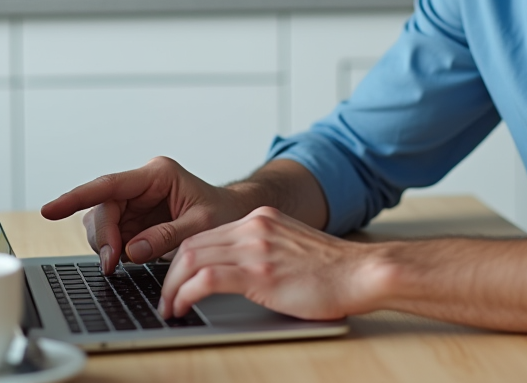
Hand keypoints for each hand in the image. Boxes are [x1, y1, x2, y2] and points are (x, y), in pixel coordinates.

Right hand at [40, 157, 251, 273]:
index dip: (77, 197)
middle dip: (103, 237)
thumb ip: (167, 236)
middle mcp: (140, 185)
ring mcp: (134, 202)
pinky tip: (123, 260)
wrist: (233, 216)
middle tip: (111, 263)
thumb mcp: (202, 225)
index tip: (50, 210)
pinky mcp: (133, 220)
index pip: (109, 185)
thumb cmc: (223, 213)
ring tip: (120, 263)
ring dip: (105, 245)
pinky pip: (110, 235)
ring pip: (100, 223)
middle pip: (102, 208)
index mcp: (157, 174)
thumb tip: (132, 250)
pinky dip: (112, 251)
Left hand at [159, 206, 380, 321]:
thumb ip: (264, 250)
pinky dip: (185, 293)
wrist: (362, 272)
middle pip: (192, 243)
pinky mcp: (259, 271)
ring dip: (172, 286)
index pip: (205, 234)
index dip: (183, 260)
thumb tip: (236, 272)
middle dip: (170, 274)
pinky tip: (182, 307)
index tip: (175, 280)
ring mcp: (256, 246)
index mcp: (261, 219)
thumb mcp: (291, 248)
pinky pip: (206, 279)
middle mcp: (254, 226)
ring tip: (169, 307)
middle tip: (164, 298)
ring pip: (192, 259)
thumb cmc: (334, 271)